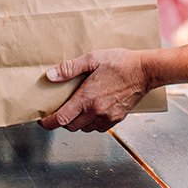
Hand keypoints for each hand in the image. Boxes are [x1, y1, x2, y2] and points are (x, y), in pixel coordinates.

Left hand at [38, 48, 152, 131]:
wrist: (145, 71)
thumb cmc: (120, 63)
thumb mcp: (92, 59)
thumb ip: (69, 69)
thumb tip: (51, 76)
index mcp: (87, 98)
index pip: (62, 119)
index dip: (49, 123)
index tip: (42, 121)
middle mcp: (96, 111)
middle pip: (71, 126)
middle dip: (62, 122)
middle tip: (59, 111)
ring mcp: (107, 117)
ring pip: (85, 128)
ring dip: (77, 122)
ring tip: (76, 109)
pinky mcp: (117, 119)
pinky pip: (99, 128)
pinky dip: (91, 123)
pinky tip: (92, 110)